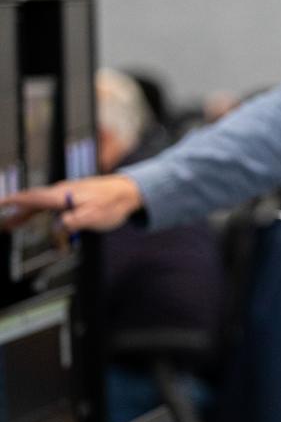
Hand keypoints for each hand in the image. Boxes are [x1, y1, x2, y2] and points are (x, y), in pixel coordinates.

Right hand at [0, 175, 142, 232]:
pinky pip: (51, 207)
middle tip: (3, 224)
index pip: (31, 198)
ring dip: (25, 215)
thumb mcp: (92, 217)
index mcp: (62, 195)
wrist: (128, 192)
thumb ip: (72, 223)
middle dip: (15, 212)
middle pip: (32, 203)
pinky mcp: (72, 198)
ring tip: (11, 225)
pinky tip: (38, 221)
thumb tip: (56, 229)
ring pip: (40, 205)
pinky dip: (40, 215)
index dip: (13, 202)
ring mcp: (66, 194)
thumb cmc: (112, 203)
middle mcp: (60, 192)